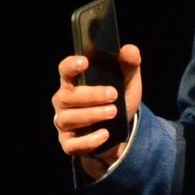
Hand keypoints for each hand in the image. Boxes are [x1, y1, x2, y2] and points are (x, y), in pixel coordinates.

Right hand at [52, 43, 141, 178]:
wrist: (120, 131)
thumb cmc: (117, 100)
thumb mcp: (127, 82)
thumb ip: (129, 65)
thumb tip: (129, 50)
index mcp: (74, 82)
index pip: (64, 70)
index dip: (71, 65)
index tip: (84, 62)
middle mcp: (64, 101)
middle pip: (67, 96)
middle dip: (90, 95)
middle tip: (113, 95)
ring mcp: (64, 123)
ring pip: (68, 119)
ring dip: (91, 115)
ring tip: (113, 112)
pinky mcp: (69, 143)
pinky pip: (72, 144)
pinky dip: (88, 140)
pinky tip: (104, 134)